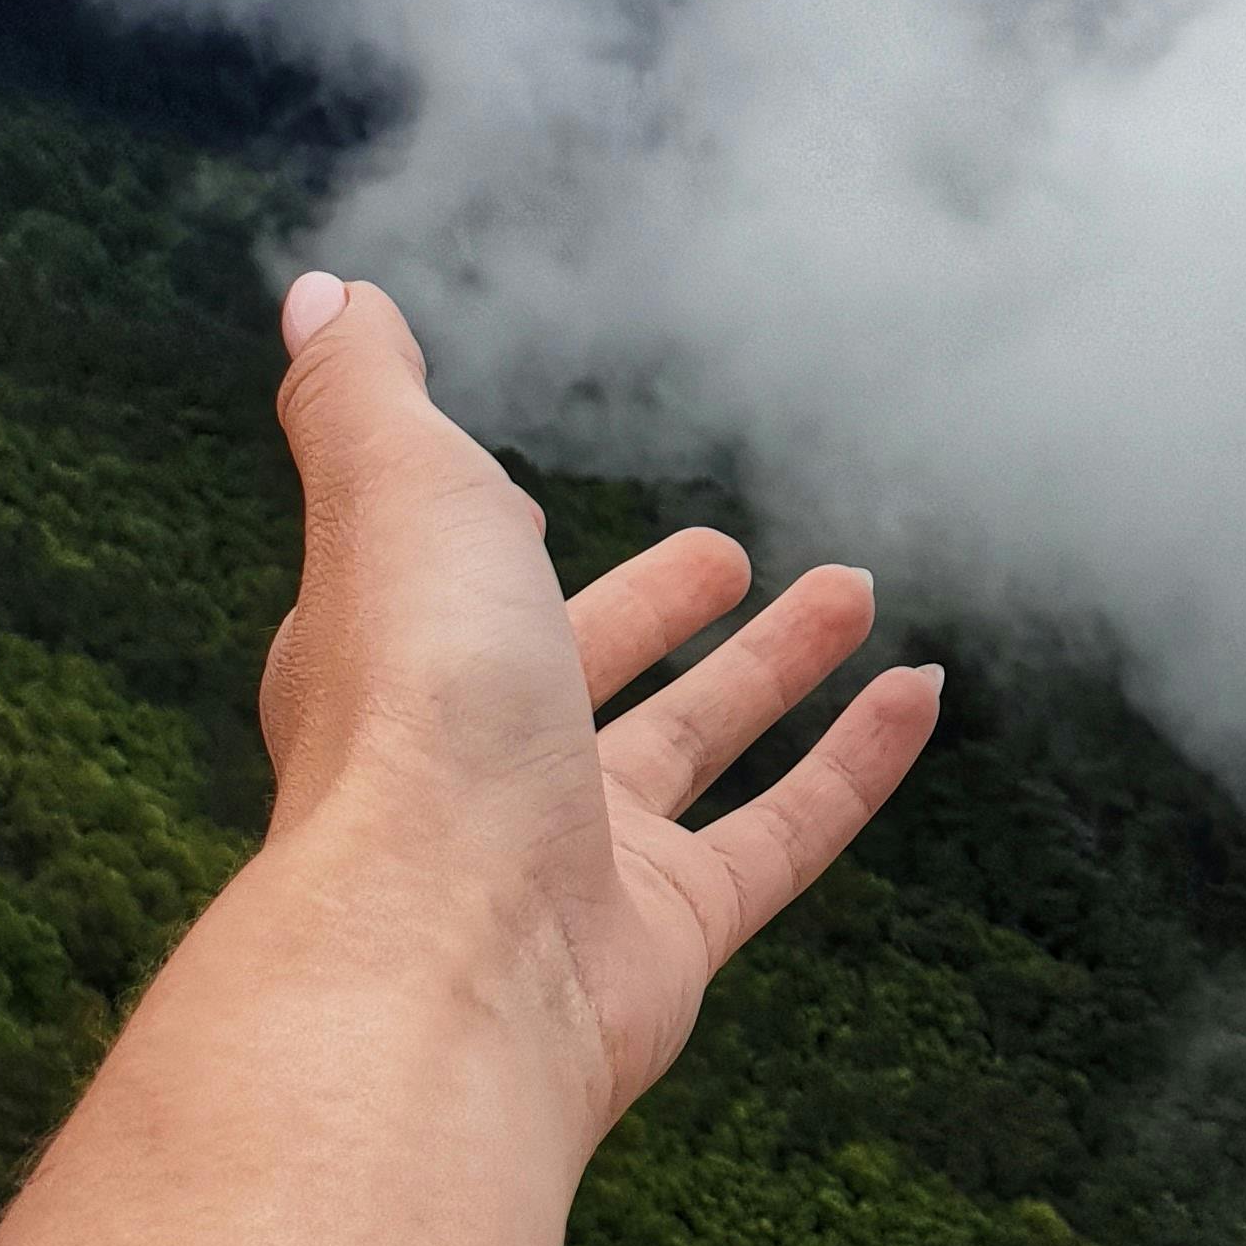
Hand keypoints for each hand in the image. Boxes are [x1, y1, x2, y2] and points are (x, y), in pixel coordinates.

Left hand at [262, 272, 939, 1135]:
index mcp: (393, 659)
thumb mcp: (393, 491)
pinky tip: (922, 692)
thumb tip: (323, 291)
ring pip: (691, 746)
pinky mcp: (670, 930)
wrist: (447, 954)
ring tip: (856, 587)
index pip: (440, 585)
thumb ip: (362, 393)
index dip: (479, 539)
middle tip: (728, 555)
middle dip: (652, 606)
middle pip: (577, 669)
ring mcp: (573, 853)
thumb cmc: (416, 709)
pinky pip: (783, 831)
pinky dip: (857, 761)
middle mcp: (475, 761)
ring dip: (773, 667)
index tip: (520, 500)